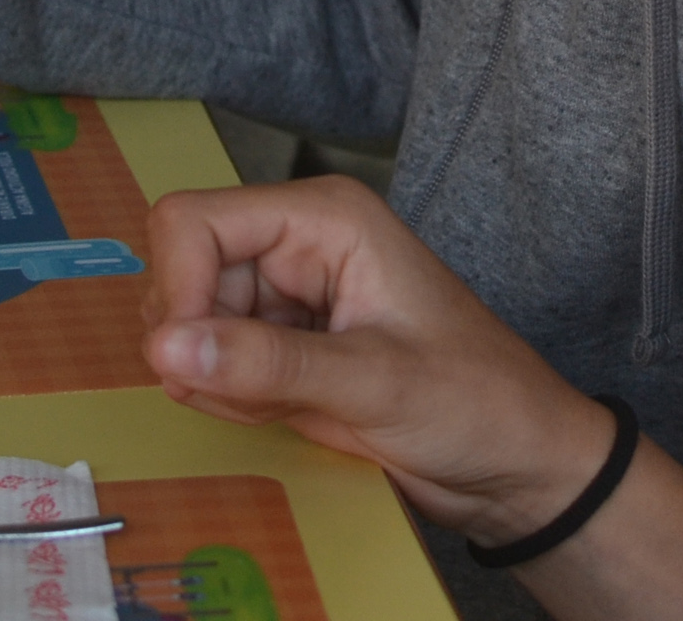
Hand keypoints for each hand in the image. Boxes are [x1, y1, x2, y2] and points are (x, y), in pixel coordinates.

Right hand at [141, 181, 682, 612]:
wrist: (518, 466)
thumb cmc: (476, 404)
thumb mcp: (375, 384)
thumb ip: (267, 364)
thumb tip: (165, 346)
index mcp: (323, 217)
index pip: (191, 222)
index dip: (178, 292)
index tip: (191, 361)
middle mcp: (296, 243)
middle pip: (182, 272)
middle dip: (198, 343)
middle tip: (260, 394)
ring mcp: (286, 295)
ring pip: (188, 322)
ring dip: (215, 378)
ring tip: (288, 406)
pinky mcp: (281, 344)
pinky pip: (210, 361)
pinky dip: (228, 397)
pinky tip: (286, 415)